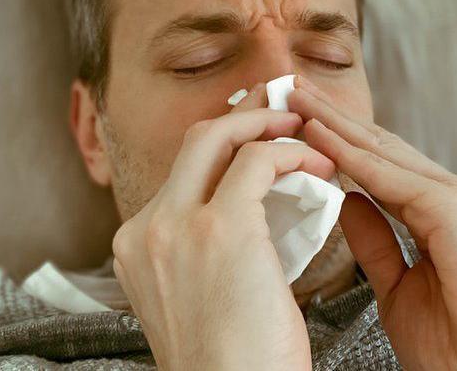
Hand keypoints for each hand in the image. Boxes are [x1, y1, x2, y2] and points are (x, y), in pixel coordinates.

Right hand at [112, 83, 328, 370]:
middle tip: (280, 110)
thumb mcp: (198, 297)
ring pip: (221, 137)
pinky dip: (292, 153)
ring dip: (269, 127)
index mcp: (139, 245)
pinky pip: (260, 160)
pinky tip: (318, 166)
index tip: (257, 135)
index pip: (183, 172)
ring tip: (305, 134)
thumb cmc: (233, 362)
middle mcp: (147, 228)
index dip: (224, 145)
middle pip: (194, 141)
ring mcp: (177, 226)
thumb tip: (247, 212)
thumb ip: (205, 249)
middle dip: (242, 115)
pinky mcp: (221, 229)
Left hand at [288, 77, 456, 370]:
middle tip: (292, 89)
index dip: (339, 142)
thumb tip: (348, 202)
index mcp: (440, 214)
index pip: (380, 165)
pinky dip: (353, 156)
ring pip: (384, 152)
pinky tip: (321, 135)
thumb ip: (376, 243)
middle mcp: (452, 196)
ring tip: (299, 98)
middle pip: (380, 147)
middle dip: (334, 118)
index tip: (300, 122)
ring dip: (337, 124)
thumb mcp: (399, 288)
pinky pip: (393, 179)